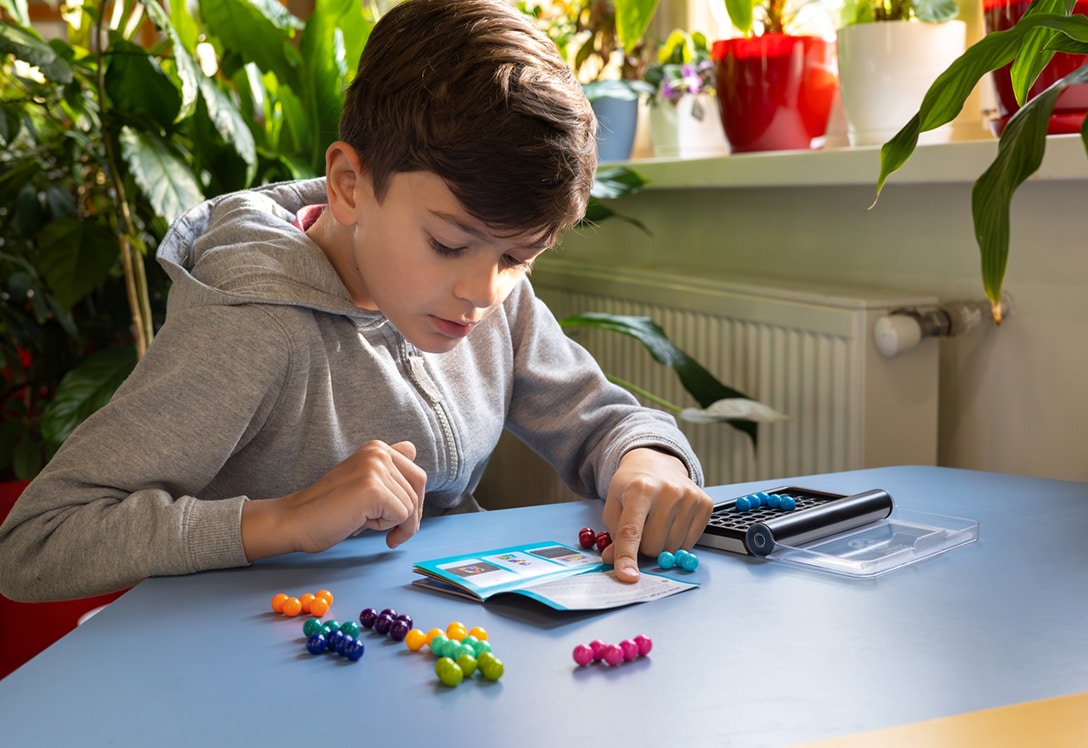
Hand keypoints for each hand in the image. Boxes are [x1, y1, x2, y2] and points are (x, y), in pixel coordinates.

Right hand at [242, 440, 425, 560]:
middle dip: (410, 516)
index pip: (417, 475)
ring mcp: (375, 468)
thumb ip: (388, 468)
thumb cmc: (330, 509)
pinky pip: (402, 516)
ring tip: (364, 522)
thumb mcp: (365, 483)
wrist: (296, 521)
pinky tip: (362, 525)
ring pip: (411, 506)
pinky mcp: (372, 489)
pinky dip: (388, 529)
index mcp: (377, 447)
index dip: (413, 500)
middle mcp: (378, 452)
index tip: (397, 516)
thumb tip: (413, 449)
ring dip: (393, 524)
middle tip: (390, 532)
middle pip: (418, 490)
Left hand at [600, 448, 712, 582]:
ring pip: (672, 548)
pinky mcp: (705, 504)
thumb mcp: (614, 505)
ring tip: (657, 522)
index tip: (628, 577)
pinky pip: (690, 543)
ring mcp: (689, 497)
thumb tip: (614, 561)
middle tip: (643, 528)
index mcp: (639, 489)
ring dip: (661, 544)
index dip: (627, 556)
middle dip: (644, 546)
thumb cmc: (632, 486)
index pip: (631, 531)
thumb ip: (613, 535)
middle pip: (653, 545)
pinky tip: (672, 522)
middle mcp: (668, 491)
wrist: (657, 463)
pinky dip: (677, 540)